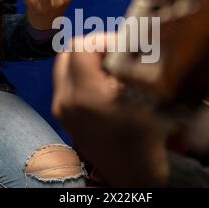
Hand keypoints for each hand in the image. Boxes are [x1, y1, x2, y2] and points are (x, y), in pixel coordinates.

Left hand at [52, 35, 169, 186]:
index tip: (123, 47)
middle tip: (116, 53)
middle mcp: (65, 99)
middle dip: (93, 47)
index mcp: (86, 94)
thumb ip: (137, 64)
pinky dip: (80, 73)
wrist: (131, 172)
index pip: (82, 46)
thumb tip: (134, 37)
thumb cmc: (145, 136)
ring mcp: (60, 108)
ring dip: (85, 59)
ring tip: (109, 67)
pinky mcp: (60, 114)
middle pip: (68, 52)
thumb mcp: (148, 96)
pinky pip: (64, 80)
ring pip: (64, 64)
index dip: (105, 39)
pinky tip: (102, 82)